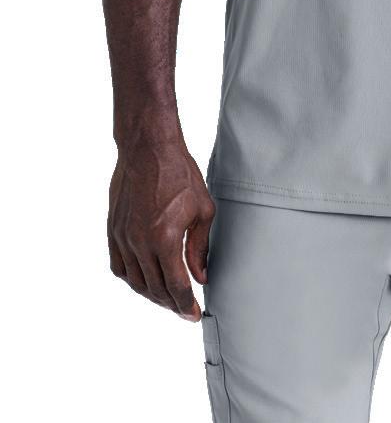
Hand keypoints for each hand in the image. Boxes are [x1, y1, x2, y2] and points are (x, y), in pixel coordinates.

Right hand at [107, 135, 214, 320]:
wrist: (148, 148)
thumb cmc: (180, 173)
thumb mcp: (203, 209)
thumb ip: (199, 247)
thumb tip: (200, 277)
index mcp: (164, 239)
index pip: (176, 286)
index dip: (186, 305)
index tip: (193, 315)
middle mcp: (140, 243)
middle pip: (155, 289)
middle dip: (171, 304)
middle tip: (184, 310)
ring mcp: (123, 237)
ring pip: (135, 281)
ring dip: (152, 295)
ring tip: (167, 299)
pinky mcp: (113, 230)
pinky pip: (119, 266)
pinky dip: (132, 279)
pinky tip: (143, 281)